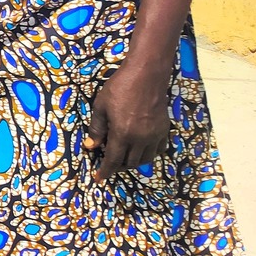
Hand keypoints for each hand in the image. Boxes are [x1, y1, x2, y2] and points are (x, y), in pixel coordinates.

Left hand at [87, 58, 173, 182]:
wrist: (146, 76)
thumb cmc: (119, 88)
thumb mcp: (101, 107)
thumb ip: (97, 129)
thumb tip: (91, 147)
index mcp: (123, 134)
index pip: (113, 160)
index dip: (105, 171)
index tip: (99, 179)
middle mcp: (141, 139)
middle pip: (130, 162)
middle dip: (117, 166)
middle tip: (108, 162)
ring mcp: (155, 135)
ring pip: (145, 159)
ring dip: (133, 162)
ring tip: (123, 157)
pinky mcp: (164, 130)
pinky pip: (158, 150)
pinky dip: (148, 154)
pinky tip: (140, 149)